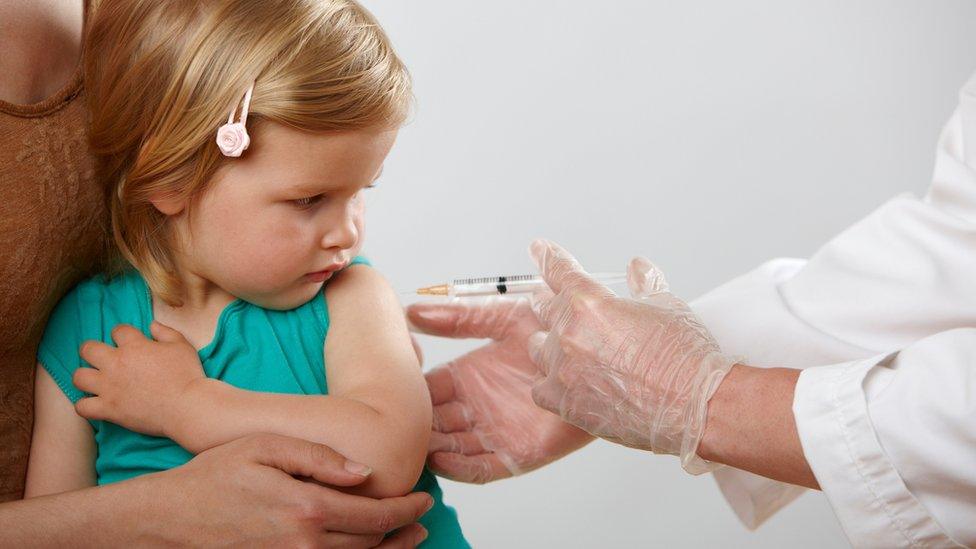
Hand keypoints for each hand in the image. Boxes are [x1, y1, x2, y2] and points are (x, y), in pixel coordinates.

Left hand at [74, 321, 205, 438]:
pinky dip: (86, 405)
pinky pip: (82, 407)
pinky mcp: (108, 409)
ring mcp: (109, 387)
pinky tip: (96, 404)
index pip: (118, 330)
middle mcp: (116, 364)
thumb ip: (165, 332)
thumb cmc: (187, 374)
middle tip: (103, 358)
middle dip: (93, 350)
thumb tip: (152, 325)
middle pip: (88, 349)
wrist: (187, 406)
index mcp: (134, 346)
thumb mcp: (182, 346)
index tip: (129, 341)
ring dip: (86, 376)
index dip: (123, 334)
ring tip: (95, 381)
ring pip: (79, 377)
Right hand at [147, 433, 431, 546]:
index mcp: (306, 509)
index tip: (425, 498)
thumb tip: (365, 473)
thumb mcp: (266, 447)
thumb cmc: (214, 475)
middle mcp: (304, 545)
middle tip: (421, 518)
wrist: (167, 519)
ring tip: (407, 539)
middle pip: (372, 544)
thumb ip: (319, 459)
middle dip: (403, 531)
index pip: (376, 515)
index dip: (407, 509)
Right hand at [408, 298, 592, 482]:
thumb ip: (459, 316)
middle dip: (415, 425)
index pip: (428, 389)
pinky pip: (482, 469)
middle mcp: (477, 406)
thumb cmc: (555, 331)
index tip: (388, 389)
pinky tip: (441, 460)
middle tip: (392, 424)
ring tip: (411, 444)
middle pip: (434, 422)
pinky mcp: (517, 454)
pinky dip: (459, 469)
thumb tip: (413, 311)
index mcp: (468, 376)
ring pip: (451, 447)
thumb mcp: (502, 316)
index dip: (409, 391)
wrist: (597, 354)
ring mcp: (495, 431)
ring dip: (431, 448)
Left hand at [527, 239, 736, 473]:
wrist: (694, 405)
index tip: (539, 249)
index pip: (559, 271)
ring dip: (548, 342)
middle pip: (543, 308)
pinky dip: (549, 382)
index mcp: (590, 304)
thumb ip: (645, 284)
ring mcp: (565, 371)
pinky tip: (561, 381)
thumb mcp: (668, 306)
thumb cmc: (685, 359)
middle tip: (548, 298)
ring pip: (538, 348)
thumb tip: (638, 268)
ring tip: (561, 344)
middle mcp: (571, 334)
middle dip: (546, 300)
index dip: (547, 257)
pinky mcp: (566, 404)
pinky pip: (541, 388)